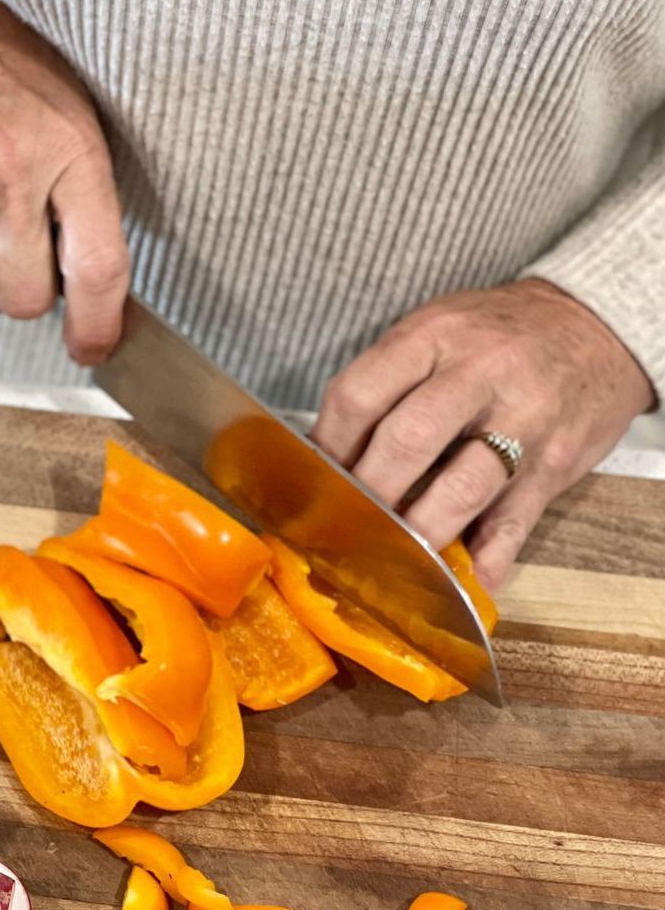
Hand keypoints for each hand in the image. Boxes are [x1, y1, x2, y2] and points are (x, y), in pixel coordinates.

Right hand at [0, 0, 128, 364]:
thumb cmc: (10, 68)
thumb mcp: (74, 115)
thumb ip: (85, 200)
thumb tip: (92, 293)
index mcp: (71, 151)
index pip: (97, 267)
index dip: (97, 325)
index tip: (92, 346)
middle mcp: (11, 171)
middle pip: (25, 301)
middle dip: (27, 296)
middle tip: (24, 257)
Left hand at [310, 279, 653, 587]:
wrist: (597, 327)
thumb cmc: (496, 336)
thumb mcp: (436, 331)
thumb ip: (385, 382)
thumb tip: (323, 453)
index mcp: (433, 337)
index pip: (360, 395)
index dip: (326, 447)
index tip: (313, 479)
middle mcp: (479, 375)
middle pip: (406, 442)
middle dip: (365, 494)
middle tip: (341, 524)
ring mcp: (524, 422)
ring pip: (460, 489)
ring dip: (417, 532)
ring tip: (387, 557)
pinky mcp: (555, 466)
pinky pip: (513, 523)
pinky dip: (484, 560)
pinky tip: (457, 582)